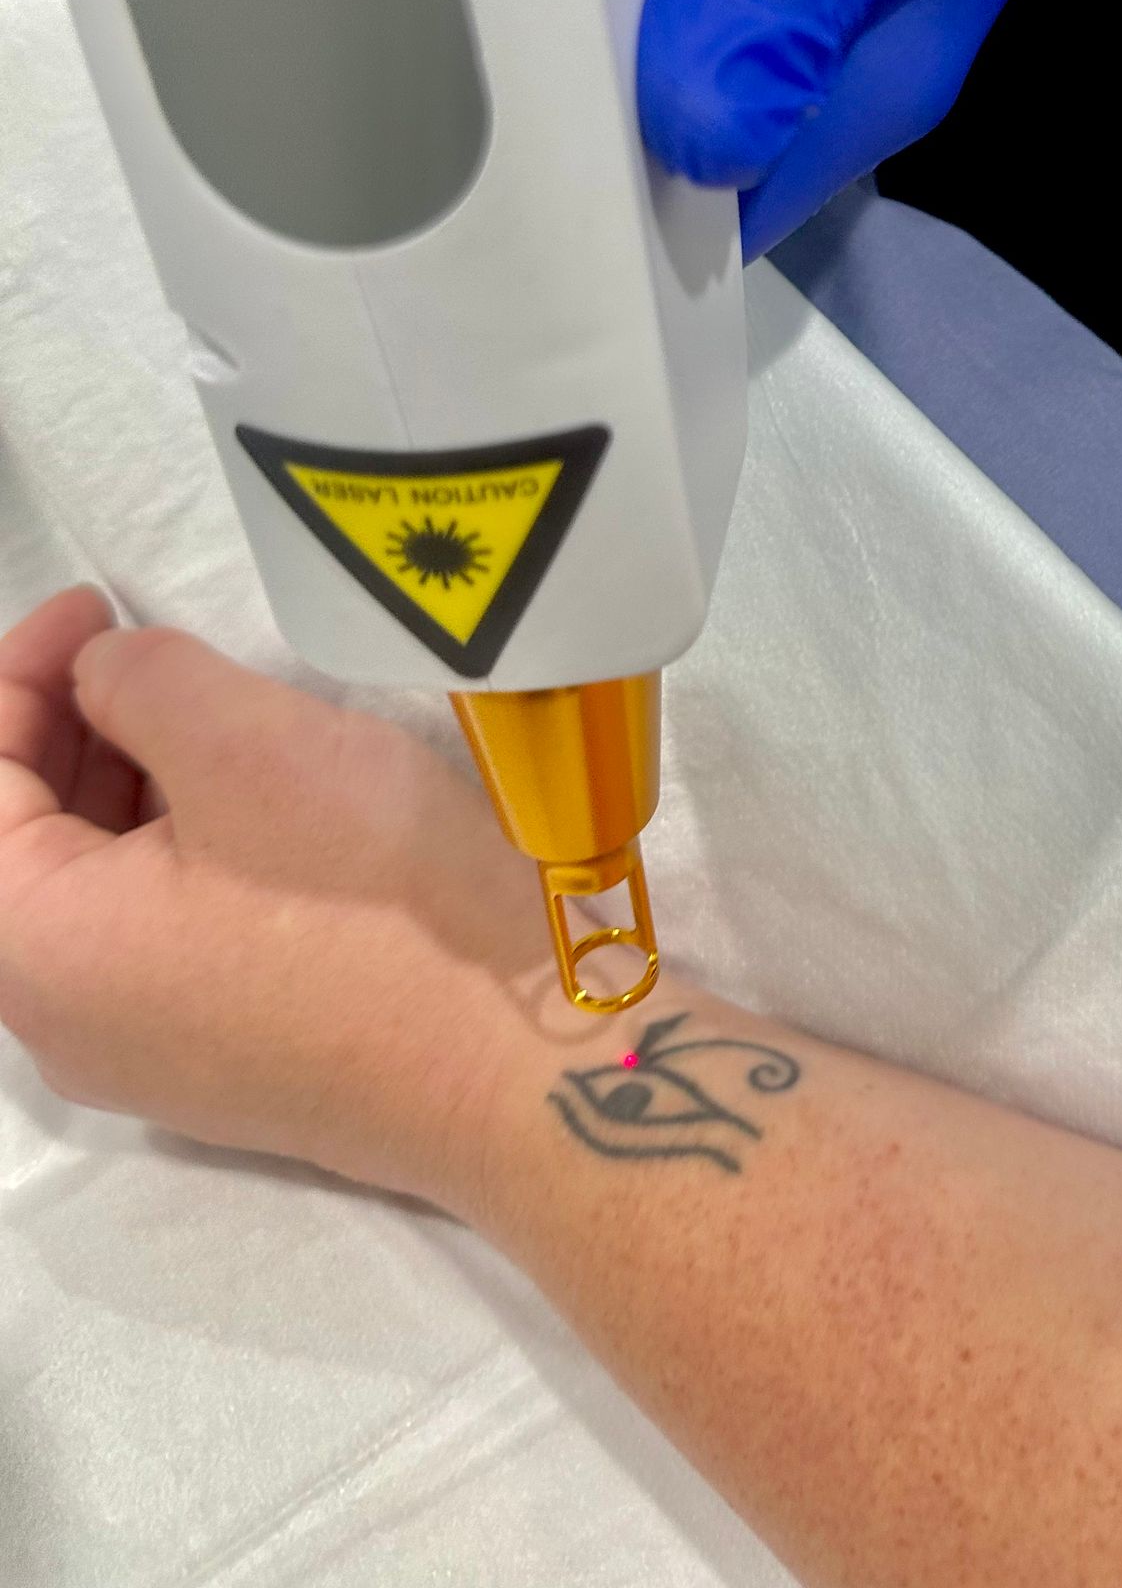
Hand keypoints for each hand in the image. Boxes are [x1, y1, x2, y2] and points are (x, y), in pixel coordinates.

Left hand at [0, 589, 599, 1211]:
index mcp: (38, 953)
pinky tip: (254, 798)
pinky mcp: (227, 1062)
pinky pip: (157, 937)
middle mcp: (66, 1025)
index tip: (95, 605)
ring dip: (126, 785)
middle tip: (140, 643)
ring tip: (208, 705)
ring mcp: (148, 1055)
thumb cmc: (375, 904)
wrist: (521, 1067)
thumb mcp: (249, 745)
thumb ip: (139, 681)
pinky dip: (176, 847)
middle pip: (23, 847)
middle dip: (65, 730)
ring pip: (94, 891)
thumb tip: (103, 676)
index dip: (15, 678)